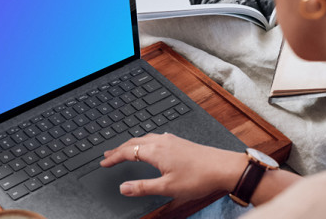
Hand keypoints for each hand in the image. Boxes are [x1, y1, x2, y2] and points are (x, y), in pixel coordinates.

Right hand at [100, 133, 246, 202]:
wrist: (222, 167)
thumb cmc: (198, 177)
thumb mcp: (167, 187)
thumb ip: (143, 187)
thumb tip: (124, 187)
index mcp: (155, 151)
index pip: (127, 152)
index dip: (113, 158)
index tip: (103, 163)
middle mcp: (161, 141)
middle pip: (133, 143)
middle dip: (118, 149)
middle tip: (107, 156)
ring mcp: (170, 140)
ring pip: (143, 139)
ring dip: (130, 145)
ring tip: (122, 150)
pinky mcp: (178, 142)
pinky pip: (154, 138)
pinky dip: (143, 142)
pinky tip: (148, 146)